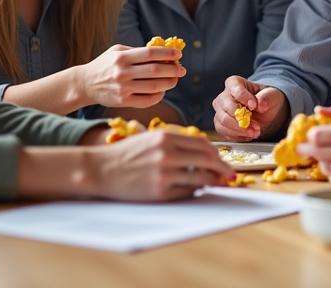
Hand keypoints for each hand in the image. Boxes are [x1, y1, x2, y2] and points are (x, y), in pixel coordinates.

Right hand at [75, 44, 184, 107]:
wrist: (85, 84)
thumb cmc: (105, 65)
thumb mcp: (116, 51)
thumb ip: (137, 51)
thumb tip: (162, 51)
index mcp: (122, 57)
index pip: (150, 53)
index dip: (167, 53)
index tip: (179, 54)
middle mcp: (123, 72)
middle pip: (155, 71)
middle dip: (173, 69)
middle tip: (182, 69)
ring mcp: (123, 88)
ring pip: (154, 87)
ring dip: (169, 83)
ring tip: (175, 79)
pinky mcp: (123, 101)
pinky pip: (147, 100)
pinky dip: (159, 96)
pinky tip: (162, 91)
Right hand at [90, 130, 234, 200]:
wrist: (100, 170)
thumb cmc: (126, 154)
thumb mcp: (150, 139)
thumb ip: (174, 143)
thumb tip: (202, 153)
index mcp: (166, 137)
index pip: (203, 144)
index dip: (218, 155)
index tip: (224, 161)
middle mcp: (167, 154)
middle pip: (207, 160)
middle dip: (223, 170)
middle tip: (230, 176)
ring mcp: (164, 174)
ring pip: (201, 178)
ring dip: (212, 182)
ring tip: (217, 185)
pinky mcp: (160, 192)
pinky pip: (186, 192)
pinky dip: (194, 192)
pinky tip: (194, 191)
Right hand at [211, 76, 287, 140]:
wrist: (266, 114)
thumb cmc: (266, 100)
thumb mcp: (273, 96)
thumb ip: (267, 97)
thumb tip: (260, 104)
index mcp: (235, 83)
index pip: (234, 88)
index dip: (243, 97)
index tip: (254, 105)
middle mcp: (224, 96)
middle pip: (226, 107)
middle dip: (241, 119)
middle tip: (256, 126)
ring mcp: (220, 111)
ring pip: (223, 121)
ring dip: (239, 129)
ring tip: (255, 132)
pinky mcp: (221, 125)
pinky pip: (224, 132)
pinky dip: (237, 136)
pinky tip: (248, 135)